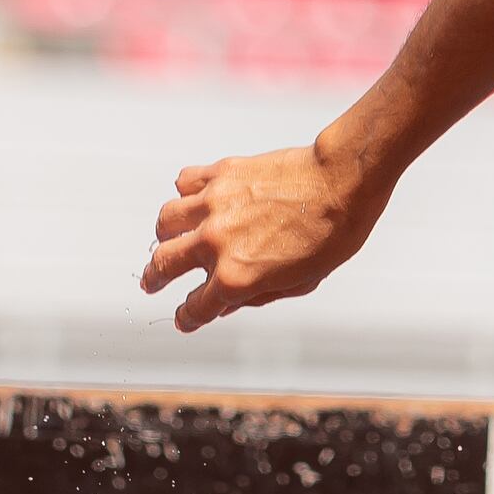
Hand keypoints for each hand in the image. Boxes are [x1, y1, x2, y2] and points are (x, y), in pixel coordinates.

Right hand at [140, 136, 389, 331]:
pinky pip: (185, 183)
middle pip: (163, 265)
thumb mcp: (298, 283)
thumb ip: (257, 295)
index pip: (195, 308)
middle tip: (152, 282)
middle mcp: (215, 244)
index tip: (184, 318)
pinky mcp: (219, 174)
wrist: (341, 183)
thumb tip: (229, 303)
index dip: (187, 318)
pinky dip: (185, 194)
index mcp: (235, 279)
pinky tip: (194, 200)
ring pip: (165, 222)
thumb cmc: (332, 235)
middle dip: (155, 279)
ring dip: (165, 236)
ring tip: (169, 238)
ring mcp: (213, 206)